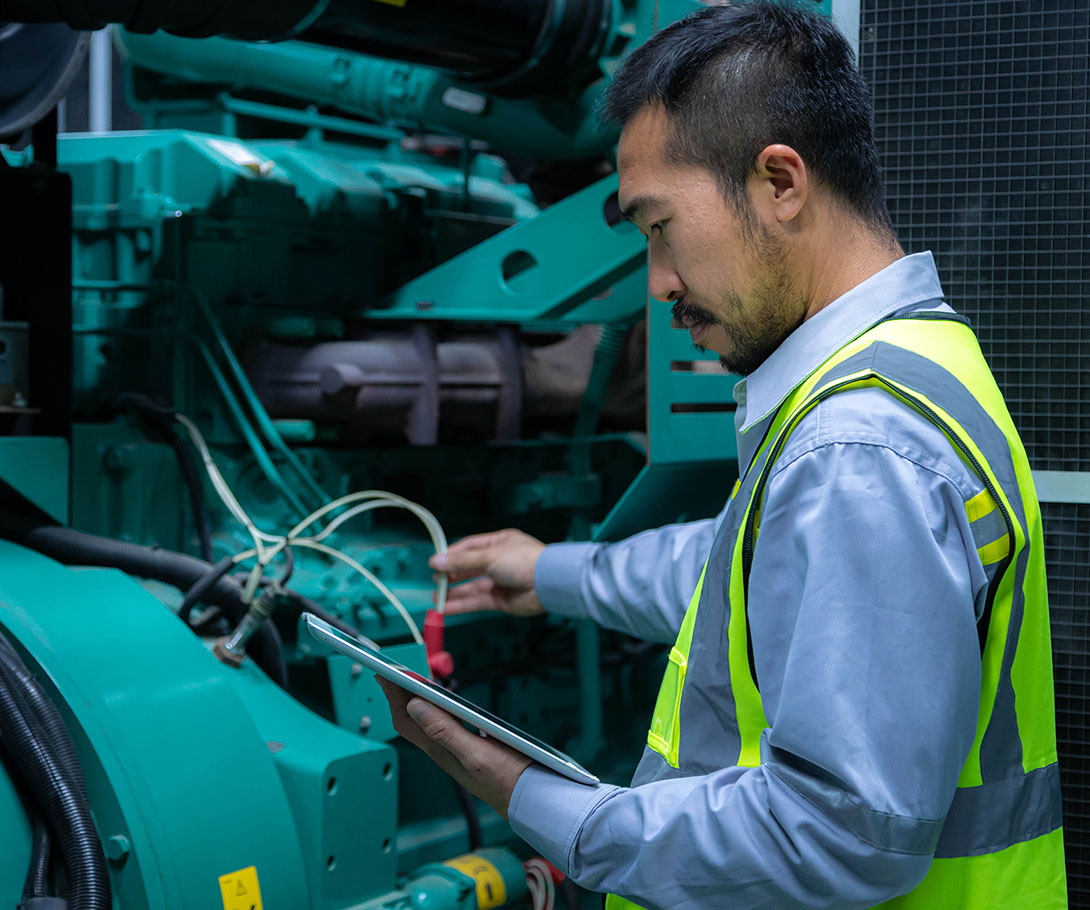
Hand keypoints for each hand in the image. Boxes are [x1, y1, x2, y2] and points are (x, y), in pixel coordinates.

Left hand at [378, 677, 531, 818]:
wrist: (530, 799)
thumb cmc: (506, 781)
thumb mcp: (475, 754)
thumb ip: (445, 731)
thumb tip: (415, 706)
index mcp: (441, 750)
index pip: (406, 720)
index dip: (393, 696)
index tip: (384, 673)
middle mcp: (444, 749)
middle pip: (413, 718)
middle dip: (401, 694)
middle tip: (395, 670)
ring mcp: (456, 748)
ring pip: (428, 720)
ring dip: (418, 698)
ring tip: (413, 679)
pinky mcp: (470, 747)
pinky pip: (445, 723)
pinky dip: (439, 706)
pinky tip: (444, 700)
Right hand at [430, 529, 545, 616]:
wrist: (548, 583)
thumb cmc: (521, 561)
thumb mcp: (489, 556)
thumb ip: (461, 562)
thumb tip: (435, 561)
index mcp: (499, 543)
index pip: (470, 547)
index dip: (452, 555)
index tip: (435, 563)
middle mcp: (499, 561)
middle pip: (470, 567)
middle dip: (452, 575)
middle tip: (436, 581)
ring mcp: (501, 581)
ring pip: (472, 586)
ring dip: (454, 592)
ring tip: (436, 597)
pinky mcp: (502, 600)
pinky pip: (478, 601)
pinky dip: (462, 604)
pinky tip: (446, 608)